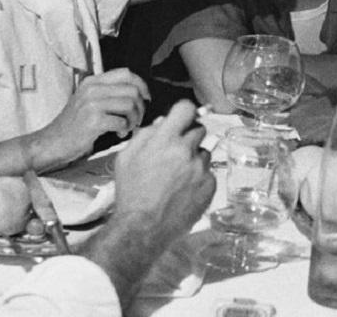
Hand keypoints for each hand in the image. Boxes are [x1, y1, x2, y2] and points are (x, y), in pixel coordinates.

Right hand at [36, 68, 149, 163]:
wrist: (52, 142)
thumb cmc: (75, 124)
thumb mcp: (88, 100)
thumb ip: (108, 92)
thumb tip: (140, 92)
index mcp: (92, 81)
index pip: (126, 73)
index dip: (142, 85)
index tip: (146, 98)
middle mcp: (92, 89)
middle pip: (132, 90)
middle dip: (141, 106)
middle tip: (136, 119)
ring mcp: (91, 104)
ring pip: (130, 105)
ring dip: (134, 119)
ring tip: (127, 127)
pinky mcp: (92, 121)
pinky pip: (121, 121)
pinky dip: (125, 129)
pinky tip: (118, 134)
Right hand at [112, 100, 213, 240]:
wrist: (143, 227)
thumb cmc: (131, 193)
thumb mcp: (126, 157)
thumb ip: (145, 135)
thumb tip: (163, 122)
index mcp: (165, 140)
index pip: (185, 108)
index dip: (184, 112)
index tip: (182, 119)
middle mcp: (186, 151)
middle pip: (199, 130)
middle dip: (188, 138)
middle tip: (175, 153)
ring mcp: (200, 169)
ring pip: (204, 153)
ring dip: (193, 159)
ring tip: (177, 177)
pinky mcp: (210, 185)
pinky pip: (208, 173)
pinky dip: (199, 179)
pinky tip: (184, 190)